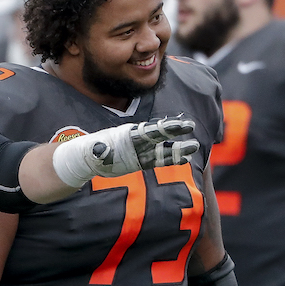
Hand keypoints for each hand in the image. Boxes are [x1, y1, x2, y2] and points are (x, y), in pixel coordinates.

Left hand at [52, 115, 197, 186]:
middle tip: (192, 126)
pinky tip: (184, 159)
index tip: (179, 123)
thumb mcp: (94, 150)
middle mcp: (137, 142)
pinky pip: (158, 161)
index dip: (165, 127)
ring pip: (163, 149)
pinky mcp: (141, 162)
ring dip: (178, 149)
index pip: (149, 130)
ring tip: (194, 147)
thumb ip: (100, 150)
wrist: (89, 159)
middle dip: (175, 131)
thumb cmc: (91, 151)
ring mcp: (141, 152)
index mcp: (128, 136)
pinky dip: (171, 160)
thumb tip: (100, 150)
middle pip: (159, 136)